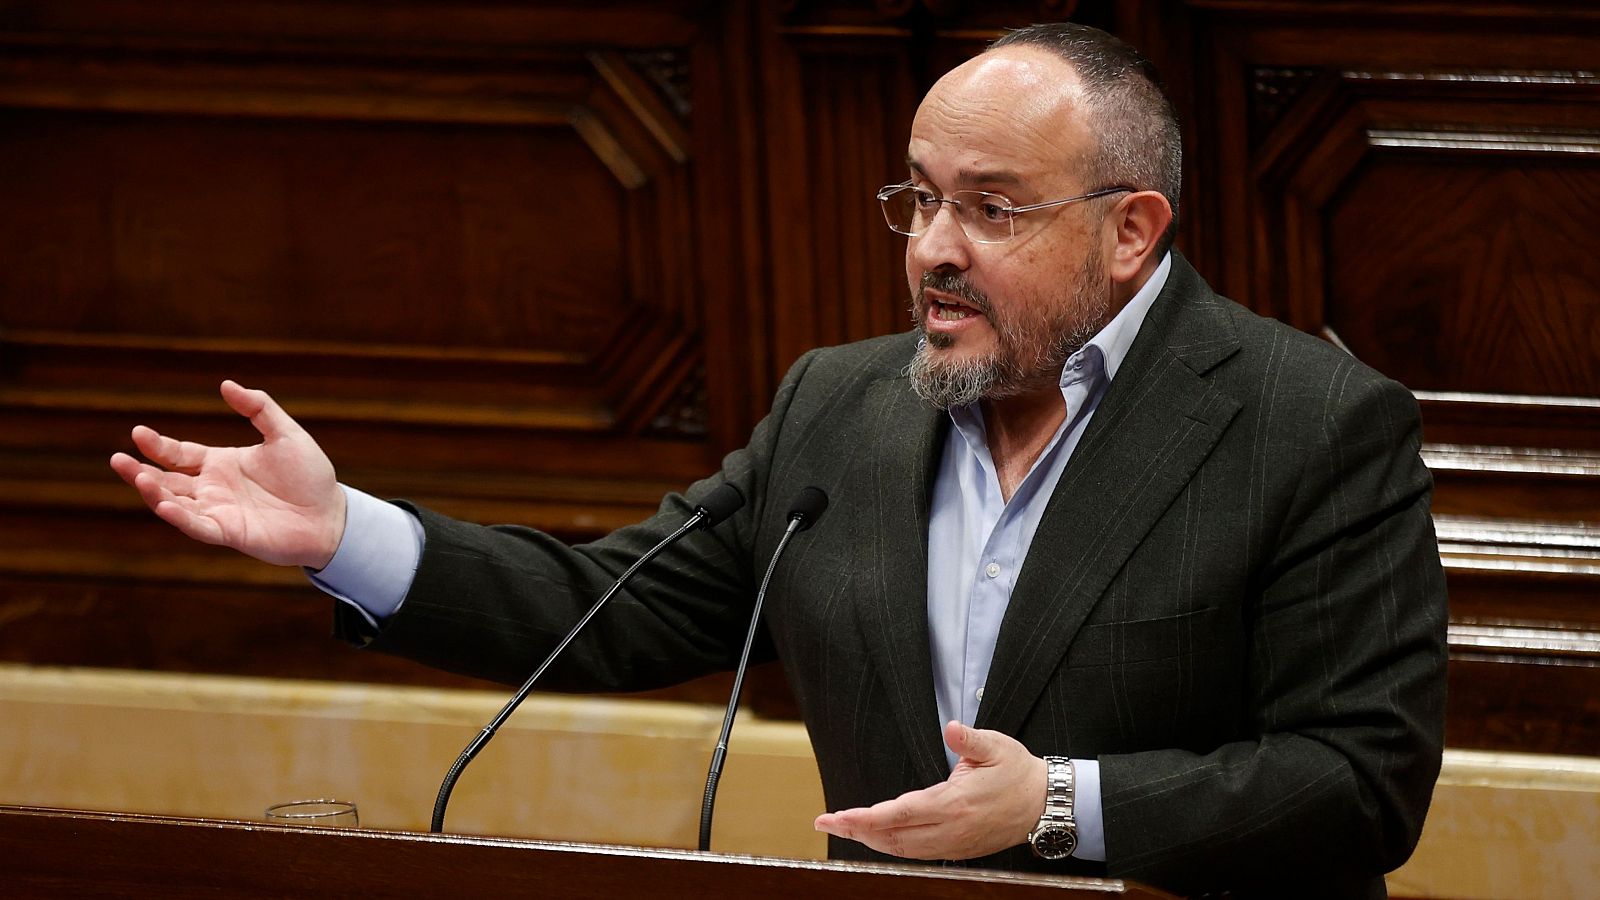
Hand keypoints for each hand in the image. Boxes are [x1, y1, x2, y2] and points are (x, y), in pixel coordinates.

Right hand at [109, 380, 346, 568]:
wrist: (331, 515)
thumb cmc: (310, 477)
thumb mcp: (286, 434)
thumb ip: (258, 408)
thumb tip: (226, 384)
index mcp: (222, 464)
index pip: (179, 454)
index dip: (158, 445)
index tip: (138, 433)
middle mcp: (214, 489)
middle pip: (167, 479)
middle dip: (140, 471)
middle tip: (117, 459)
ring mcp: (219, 512)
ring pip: (175, 503)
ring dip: (154, 492)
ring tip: (136, 477)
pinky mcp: (229, 533)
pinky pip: (197, 526)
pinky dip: (180, 517)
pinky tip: (164, 504)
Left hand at [813, 720, 1045, 859]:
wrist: (1045, 805)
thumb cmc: (1018, 772)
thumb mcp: (997, 746)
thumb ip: (970, 739)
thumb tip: (951, 726)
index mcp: (955, 802)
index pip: (900, 814)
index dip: (866, 817)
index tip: (840, 815)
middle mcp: (951, 829)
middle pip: (894, 837)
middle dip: (857, 831)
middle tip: (826, 822)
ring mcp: (954, 844)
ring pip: (904, 850)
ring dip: (871, 841)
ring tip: (845, 829)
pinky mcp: (959, 850)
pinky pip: (918, 854)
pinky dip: (893, 848)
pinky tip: (878, 839)